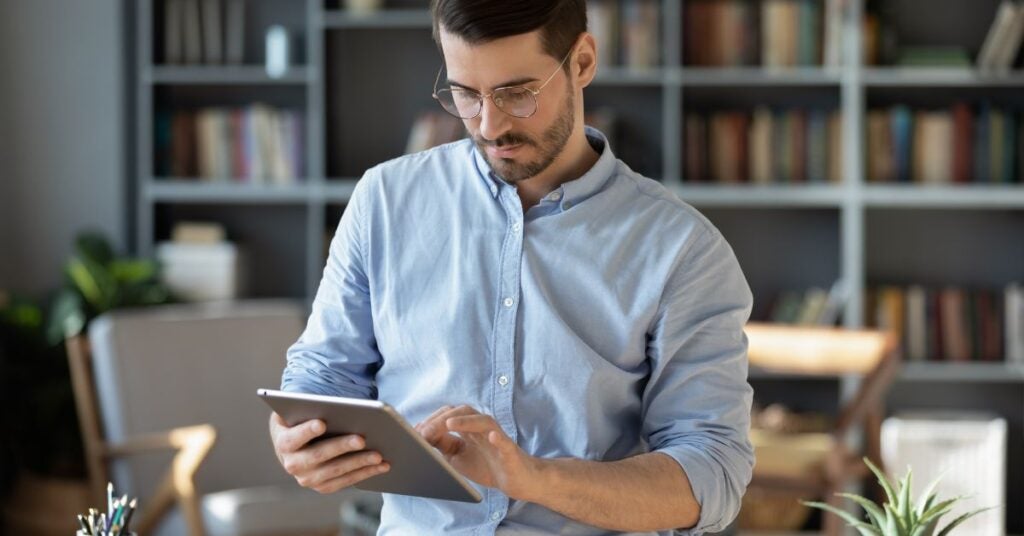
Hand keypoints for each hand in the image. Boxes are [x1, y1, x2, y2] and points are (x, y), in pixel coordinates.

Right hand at [268, 412, 389, 493]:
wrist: (296, 444)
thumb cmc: (302, 420)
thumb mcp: (299, 410)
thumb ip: (309, 407)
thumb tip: (334, 406)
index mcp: (284, 442)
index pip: (293, 437)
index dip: (306, 431)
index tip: (321, 423)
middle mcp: (292, 464)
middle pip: (318, 456)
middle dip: (342, 447)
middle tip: (362, 439)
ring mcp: (307, 479)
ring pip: (336, 471)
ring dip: (359, 463)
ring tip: (378, 454)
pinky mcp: (323, 487)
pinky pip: (346, 481)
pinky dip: (366, 473)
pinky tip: (382, 465)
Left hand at [415, 405, 538, 499]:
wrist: (516, 480)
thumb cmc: (487, 465)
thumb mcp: (457, 456)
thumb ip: (442, 445)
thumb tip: (420, 437)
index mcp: (469, 427)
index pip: (449, 415)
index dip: (431, 421)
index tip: (414, 432)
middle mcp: (483, 427)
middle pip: (463, 412)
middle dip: (441, 420)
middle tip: (424, 432)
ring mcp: (497, 437)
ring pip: (483, 422)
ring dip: (466, 421)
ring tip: (450, 424)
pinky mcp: (509, 451)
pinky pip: (505, 442)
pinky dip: (498, 438)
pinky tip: (491, 436)